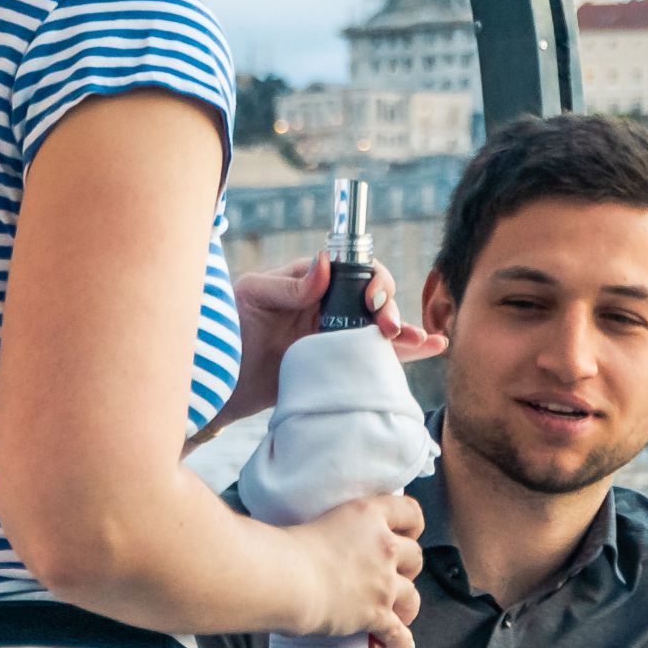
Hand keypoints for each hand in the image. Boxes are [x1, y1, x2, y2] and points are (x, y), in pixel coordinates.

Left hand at [226, 257, 448, 419]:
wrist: (217, 384)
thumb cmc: (226, 332)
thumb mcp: (252, 297)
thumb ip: (290, 283)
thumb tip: (326, 263)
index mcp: (312, 282)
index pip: (355, 269)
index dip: (371, 279)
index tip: (370, 298)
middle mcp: (328, 307)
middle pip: (374, 299)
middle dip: (389, 308)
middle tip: (386, 328)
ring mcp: (335, 337)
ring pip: (381, 327)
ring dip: (405, 330)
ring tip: (421, 340)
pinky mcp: (339, 364)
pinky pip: (376, 356)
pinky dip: (406, 352)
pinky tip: (430, 347)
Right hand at [294, 492, 422, 647]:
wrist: (286, 578)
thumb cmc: (286, 549)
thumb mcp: (318, 523)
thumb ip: (333, 533)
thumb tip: (323, 548)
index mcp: (369, 516)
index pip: (409, 512)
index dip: (412, 526)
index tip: (408, 534)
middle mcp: (383, 547)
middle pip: (415, 556)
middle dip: (408, 567)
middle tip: (394, 575)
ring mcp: (383, 582)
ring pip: (412, 595)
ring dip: (407, 604)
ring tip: (400, 612)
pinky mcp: (376, 613)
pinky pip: (397, 631)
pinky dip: (400, 641)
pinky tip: (401, 647)